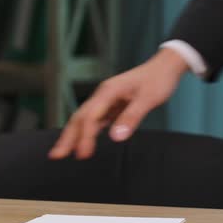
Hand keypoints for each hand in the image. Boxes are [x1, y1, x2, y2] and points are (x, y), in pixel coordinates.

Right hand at [48, 48, 189, 158]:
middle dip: (68, 137)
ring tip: (63, 152)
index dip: (85, 136)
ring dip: (75, 136)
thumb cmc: (158, 79)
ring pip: (86, 119)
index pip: (90, 116)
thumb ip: (132, 117)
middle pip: (80, 117)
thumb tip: (117, 136)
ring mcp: (107, 100)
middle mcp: (104, 95)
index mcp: (109, 91)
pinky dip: (88, 132)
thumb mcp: (148, 98)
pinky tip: (85, 142)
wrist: (165, 66)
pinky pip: (97, 120)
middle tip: (56, 155)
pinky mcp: (113, 105)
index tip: (83, 154)